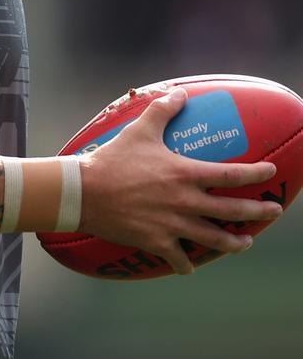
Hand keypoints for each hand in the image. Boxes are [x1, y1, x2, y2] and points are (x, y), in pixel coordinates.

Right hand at [78, 88, 281, 274]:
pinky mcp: (157, 243)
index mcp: (185, 174)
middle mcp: (185, 202)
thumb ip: (163, 110)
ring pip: (214, 240)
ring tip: (244, 243)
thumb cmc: (113, 159)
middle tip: (274, 210)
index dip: (255, 174)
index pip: (231, 174)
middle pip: (232, 211)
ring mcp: (173, 226)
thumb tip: (180, 94)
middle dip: (259, 211)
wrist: (85, 192)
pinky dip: (187, 263)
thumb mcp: (140, 130)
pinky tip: (190, 264)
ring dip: (234, 243)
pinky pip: (180, 259)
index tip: (270, 172)